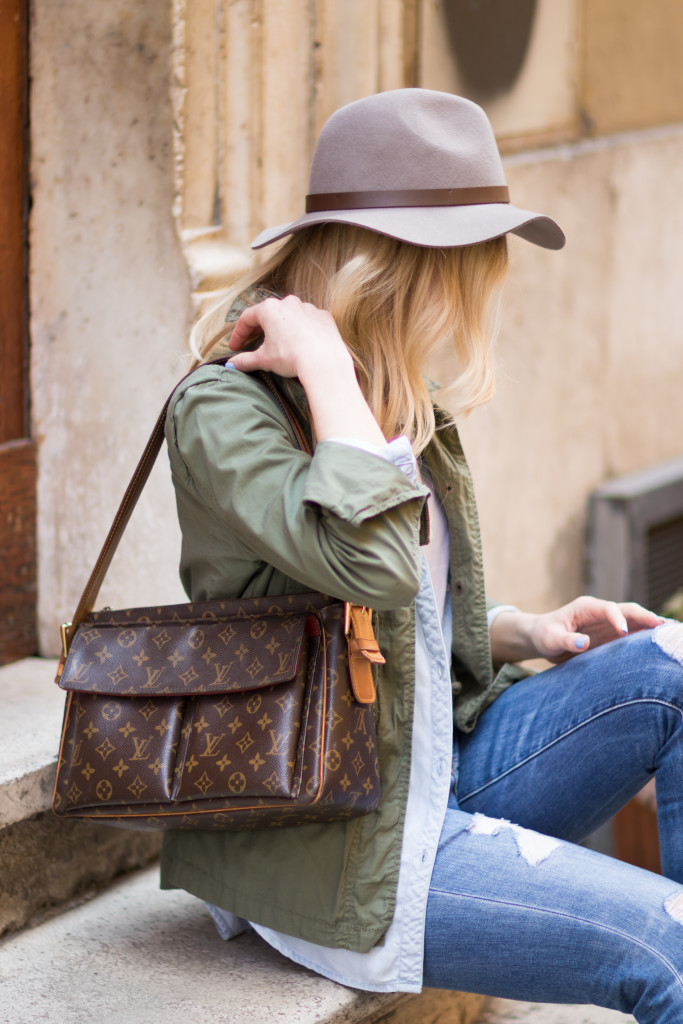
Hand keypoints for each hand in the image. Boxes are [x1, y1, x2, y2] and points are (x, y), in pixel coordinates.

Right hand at [228, 295, 385, 446]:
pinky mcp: (323, 316)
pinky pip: (308, 321)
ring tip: (277, 342)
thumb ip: (245, 360)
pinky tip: (301, 342)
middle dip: (258, 329)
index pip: (247, 319)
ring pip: (289, 316)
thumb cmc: (291, 357)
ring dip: (281, 327)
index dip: (238, 334)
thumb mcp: (264, 360)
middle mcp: (288, 302)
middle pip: (268, 314)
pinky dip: (302, 329)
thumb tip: (232, 365)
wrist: (324, 361)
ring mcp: (308, 307)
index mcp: (269, 309)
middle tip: (251, 343)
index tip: (235, 347)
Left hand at [490, 596, 664, 664]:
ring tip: (671, 632)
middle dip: (646, 617)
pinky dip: (647, 636)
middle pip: (628, 610)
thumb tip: (583, 644)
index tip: (624, 632)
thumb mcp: (549, 639)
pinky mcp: (612, 635)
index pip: (608, 608)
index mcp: (586, 607)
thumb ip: (565, 640)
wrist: (542, 638)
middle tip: (663, 627)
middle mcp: (601, 612)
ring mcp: (609, 623)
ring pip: (635, 621)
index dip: (618, 618)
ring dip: (652, 626)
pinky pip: (633, 634)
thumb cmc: (544, 635)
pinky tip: (661, 642)